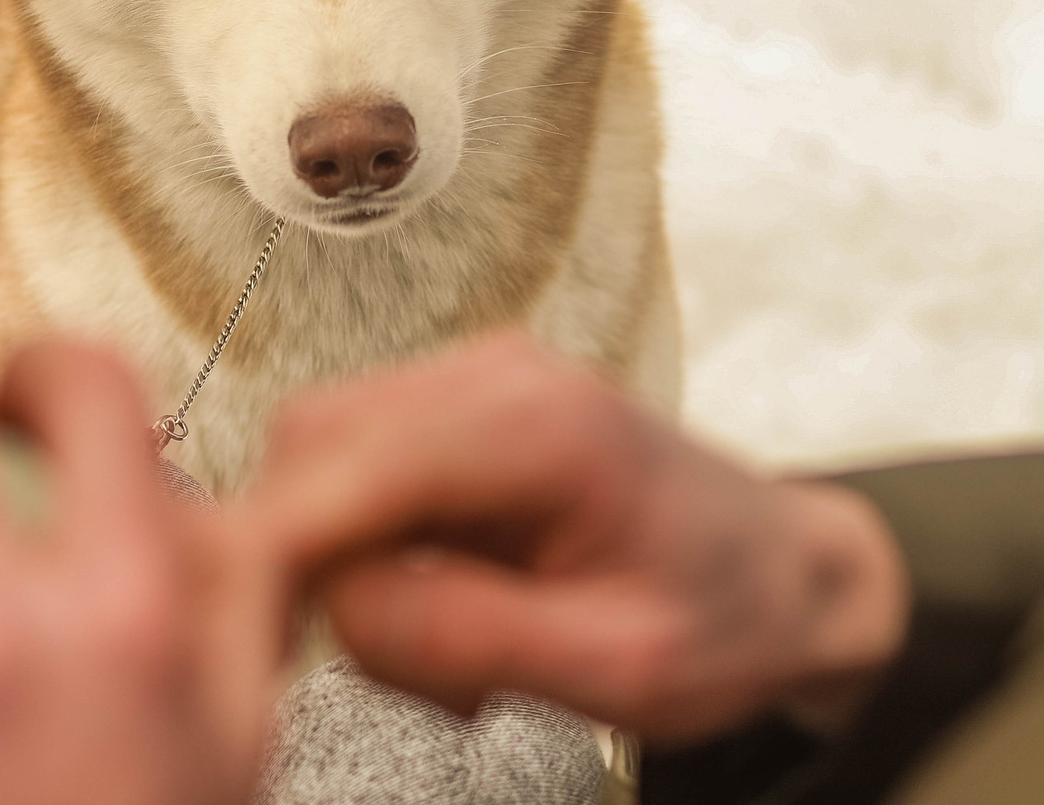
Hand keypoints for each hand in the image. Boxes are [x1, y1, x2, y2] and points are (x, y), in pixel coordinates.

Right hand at [242, 331, 907, 742]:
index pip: (350, 457)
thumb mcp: (619, 667)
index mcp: (544, 426)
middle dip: (317, 562)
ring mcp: (474, 381)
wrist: (788, 577)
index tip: (256, 632)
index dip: (281, 542)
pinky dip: (372, 549)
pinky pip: (357, 470)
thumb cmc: (726, 619)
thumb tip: (341, 602)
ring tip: (456, 651)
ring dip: (348, 564)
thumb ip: (470, 632)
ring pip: (320, 458)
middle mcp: (498, 376)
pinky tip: (453, 605)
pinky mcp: (458, 410)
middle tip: (408, 667)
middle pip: (312, 443)